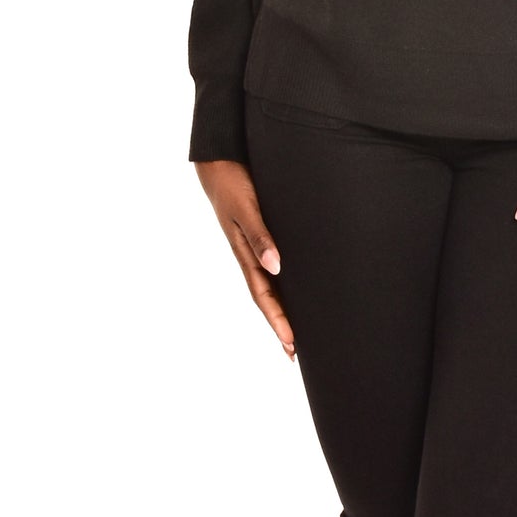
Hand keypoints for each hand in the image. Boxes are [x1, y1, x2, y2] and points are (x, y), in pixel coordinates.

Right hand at [195, 158, 294, 358]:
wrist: (219, 163)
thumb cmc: (232, 185)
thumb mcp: (245, 209)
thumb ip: (260, 236)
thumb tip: (276, 267)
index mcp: (245, 255)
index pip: (263, 295)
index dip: (277, 320)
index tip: (291, 343)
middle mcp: (250, 256)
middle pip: (267, 298)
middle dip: (280, 324)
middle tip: (294, 352)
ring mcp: (254, 248)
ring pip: (270, 286)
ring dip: (282, 309)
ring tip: (297, 332)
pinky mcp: (260, 236)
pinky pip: (273, 268)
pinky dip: (283, 285)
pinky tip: (295, 290)